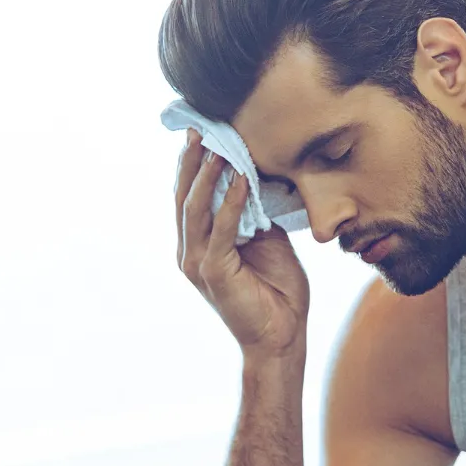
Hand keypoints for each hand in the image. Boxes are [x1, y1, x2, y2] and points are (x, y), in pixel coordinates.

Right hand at [175, 130, 309, 360]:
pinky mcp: (215, 274)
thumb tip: (259, 176)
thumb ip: (255, 213)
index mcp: (199, 244)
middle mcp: (191, 252)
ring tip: (221, 146)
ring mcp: (199, 264)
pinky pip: (222, 230)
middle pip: (184, 197)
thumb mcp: (266, 240)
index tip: (202, 132)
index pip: (189, 197)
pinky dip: (232, 203)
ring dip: (208, 175)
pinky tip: (243, 179)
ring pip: (196, 209)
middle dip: (192, 161)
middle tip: (202, 128)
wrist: (281, 337)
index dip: (192, 165)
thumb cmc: (276, 291)